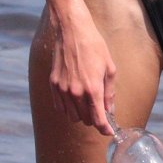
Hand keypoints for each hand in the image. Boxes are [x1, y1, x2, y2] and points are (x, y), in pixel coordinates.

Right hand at [48, 8, 116, 134]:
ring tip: (87, 103)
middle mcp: (75, 92)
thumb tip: (110, 110)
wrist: (71, 30)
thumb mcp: (109, 68)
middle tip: (100, 111)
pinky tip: (75, 99)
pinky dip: (68, 108)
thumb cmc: (94, 47)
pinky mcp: (53, 84)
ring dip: (81, 114)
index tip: (109, 131)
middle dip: (94, 119)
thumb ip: (109, 93)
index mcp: (92, 89)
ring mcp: (62, 89)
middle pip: (85, 120)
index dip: (105, 129)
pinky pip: (60, 107)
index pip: (98, 120)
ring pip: (71, 116)